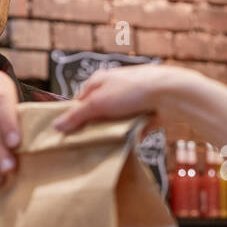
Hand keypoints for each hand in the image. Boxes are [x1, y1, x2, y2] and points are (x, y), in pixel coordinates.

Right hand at [52, 64, 199, 133]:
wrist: (170, 93)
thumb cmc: (132, 90)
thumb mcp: (97, 103)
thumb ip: (77, 115)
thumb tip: (56, 126)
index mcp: (99, 81)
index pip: (80, 100)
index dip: (74, 117)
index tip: (68, 135)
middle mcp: (115, 88)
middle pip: (98, 112)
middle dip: (94, 127)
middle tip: (87, 144)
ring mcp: (132, 100)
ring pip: (116, 121)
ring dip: (114, 132)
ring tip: (108, 146)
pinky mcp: (146, 112)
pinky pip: (135, 127)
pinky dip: (133, 134)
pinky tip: (130, 143)